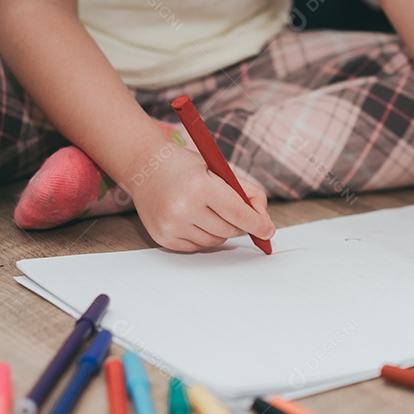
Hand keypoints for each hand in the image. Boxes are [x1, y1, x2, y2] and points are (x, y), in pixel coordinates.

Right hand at [129, 143, 274, 251]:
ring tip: (207, 210)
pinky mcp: (163, 237)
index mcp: (200, 186)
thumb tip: (266, 225)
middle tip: (229, 209)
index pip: (239, 214)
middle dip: (237, 223)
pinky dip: (203, 236)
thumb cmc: (186, 167)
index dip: (258, 224)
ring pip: (215, 241)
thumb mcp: (220, 170)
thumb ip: (248, 193)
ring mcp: (171, 225)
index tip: (268, 231)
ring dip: (220, 230)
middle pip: (230, 230)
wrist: (145, 167)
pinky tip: (193, 218)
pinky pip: (197, 247)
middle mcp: (183, 208)